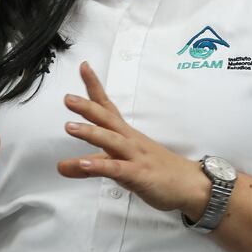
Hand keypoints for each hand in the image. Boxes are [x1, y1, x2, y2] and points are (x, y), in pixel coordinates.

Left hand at [57, 61, 209, 217]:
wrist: (191, 185)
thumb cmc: (156, 170)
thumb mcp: (119, 166)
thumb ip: (90, 164)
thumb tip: (61, 166)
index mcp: (126, 133)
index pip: (108, 106)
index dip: (95, 87)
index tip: (83, 66)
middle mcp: (129, 140)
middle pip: (107, 119)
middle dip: (87, 107)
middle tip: (68, 98)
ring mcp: (135, 156)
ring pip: (111, 141)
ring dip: (90, 133)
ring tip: (69, 127)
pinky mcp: (138, 174)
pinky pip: (117, 169)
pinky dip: (100, 166)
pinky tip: (85, 164)